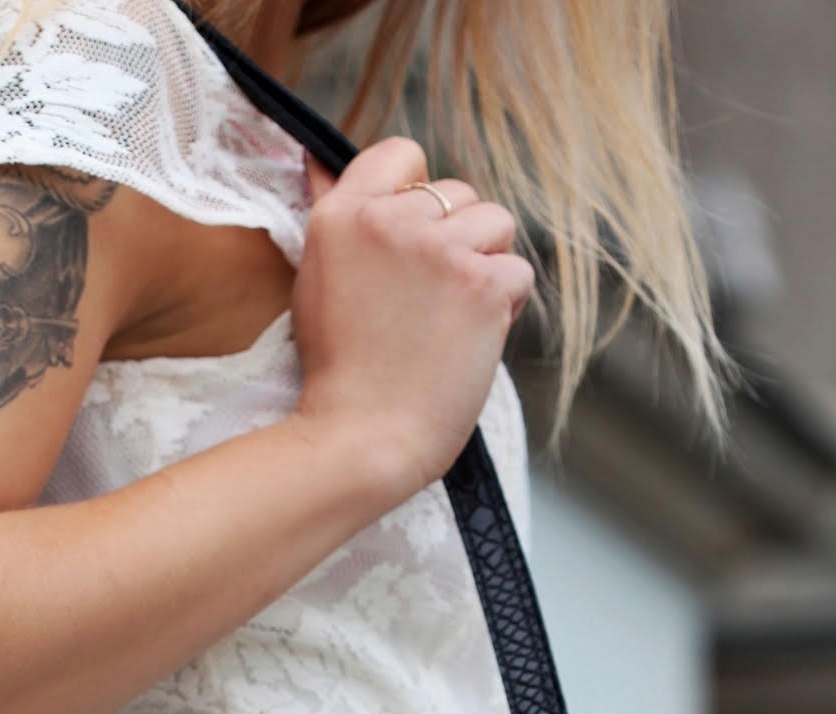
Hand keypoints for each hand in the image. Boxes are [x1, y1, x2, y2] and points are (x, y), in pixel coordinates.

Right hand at [288, 138, 534, 503]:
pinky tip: (468, 343)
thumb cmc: (339, 376)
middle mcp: (389, 220)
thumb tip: (319, 161)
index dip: (416, 192)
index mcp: (342, 215)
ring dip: (486, 268)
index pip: (401, 153)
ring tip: (448, 322)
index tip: (410, 241)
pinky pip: (518, 273)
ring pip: (496, 224)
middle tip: (424, 305)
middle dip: (457, 239)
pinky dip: (504, 310)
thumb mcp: (317, 281)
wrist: (362, 439)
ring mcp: (439, 249)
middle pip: (458, 193)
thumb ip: (336, 218)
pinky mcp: (482, 284)